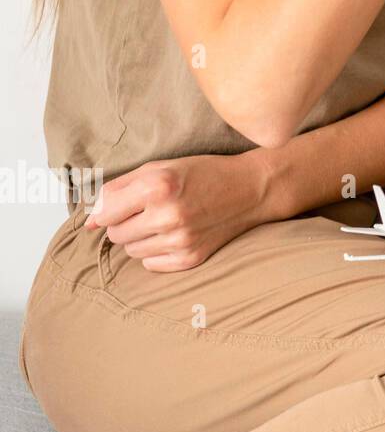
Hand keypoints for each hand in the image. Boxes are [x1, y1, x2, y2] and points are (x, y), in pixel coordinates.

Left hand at [82, 151, 277, 271]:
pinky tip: (176, 234)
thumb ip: (118, 190)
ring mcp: (179, 240)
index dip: (108, 208)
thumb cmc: (203, 174)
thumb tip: (88, 222)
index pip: (104, 212)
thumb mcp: (160, 167)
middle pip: (115, 234)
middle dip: (126, 222)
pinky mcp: (189, 258)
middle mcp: (167, 215)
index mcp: (157, 186)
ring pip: (131, 250)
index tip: (120, 205)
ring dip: (141, 237)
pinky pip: (150, 263)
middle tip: (150, 209)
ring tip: (165, 221)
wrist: (250, 189)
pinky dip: (156, 251)